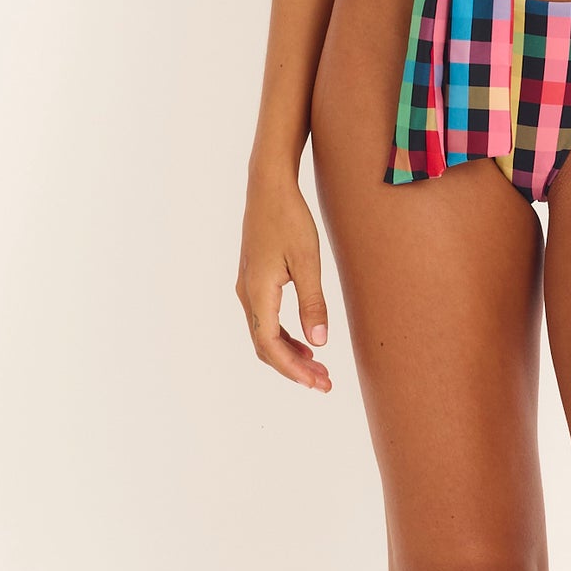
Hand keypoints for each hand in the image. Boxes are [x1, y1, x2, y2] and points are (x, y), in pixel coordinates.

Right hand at [236, 172, 332, 391]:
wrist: (268, 187)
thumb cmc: (289, 219)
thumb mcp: (308, 261)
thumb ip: (313, 303)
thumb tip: (320, 343)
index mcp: (258, 293)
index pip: (270, 346)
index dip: (293, 370)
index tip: (318, 383)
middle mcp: (247, 294)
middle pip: (265, 346)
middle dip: (293, 369)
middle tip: (324, 383)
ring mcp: (248, 288)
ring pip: (264, 335)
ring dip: (289, 355)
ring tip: (318, 368)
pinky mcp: (254, 280)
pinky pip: (266, 320)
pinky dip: (284, 337)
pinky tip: (306, 341)